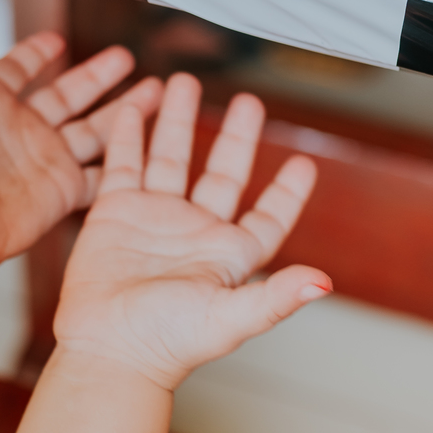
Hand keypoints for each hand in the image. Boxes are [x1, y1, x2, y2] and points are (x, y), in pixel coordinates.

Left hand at [0, 13, 162, 285]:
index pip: (16, 69)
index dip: (34, 54)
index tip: (54, 40)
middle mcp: (20, 130)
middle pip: (68, 94)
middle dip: (98, 76)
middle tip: (125, 57)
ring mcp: (43, 160)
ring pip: (94, 128)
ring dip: (124, 110)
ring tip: (155, 90)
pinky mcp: (60, 191)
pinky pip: (99, 173)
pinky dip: (123, 160)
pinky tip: (146, 144)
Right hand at [54, 74, 331, 391]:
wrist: (109, 350)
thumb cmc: (169, 344)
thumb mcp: (230, 318)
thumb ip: (276, 297)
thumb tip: (323, 282)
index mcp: (230, 256)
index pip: (268, 216)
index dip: (288, 192)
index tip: (304, 164)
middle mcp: (196, 233)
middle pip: (223, 174)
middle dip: (235, 137)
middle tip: (248, 102)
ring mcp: (155, 220)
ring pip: (172, 157)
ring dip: (178, 121)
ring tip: (183, 82)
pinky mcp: (115, 214)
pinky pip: (124, 165)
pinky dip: (129, 136)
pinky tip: (134, 108)